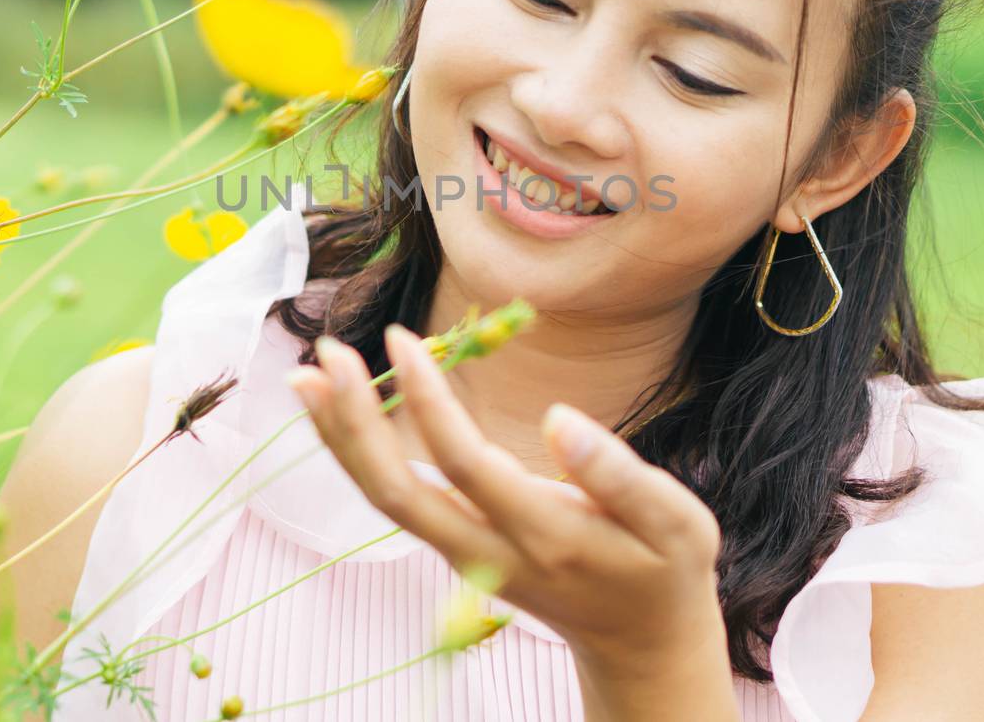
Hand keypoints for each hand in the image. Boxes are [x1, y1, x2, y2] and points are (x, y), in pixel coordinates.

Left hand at [286, 324, 728, 683]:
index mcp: (544, 536)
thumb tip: (558, 417)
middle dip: (354, 423)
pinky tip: (338, 409)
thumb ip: (619, 474)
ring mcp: (464, 554)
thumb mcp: (676, 524)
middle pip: (397, 493)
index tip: (402, 339)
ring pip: (385, 499)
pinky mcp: (455, 545)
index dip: (427, 401)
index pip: (465, 464)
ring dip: (341, 437)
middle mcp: (488, 551)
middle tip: (326, 351)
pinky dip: (359, 451)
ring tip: (307, 373)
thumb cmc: (662, 572)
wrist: (639, 645)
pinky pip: (395, 497)